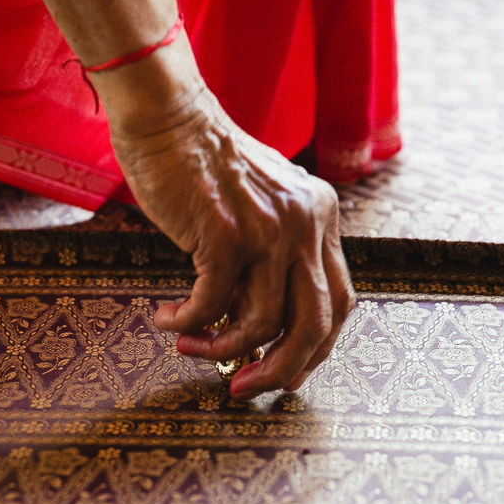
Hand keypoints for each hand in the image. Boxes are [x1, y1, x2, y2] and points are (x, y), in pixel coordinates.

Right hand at [112, 88, 354, 399]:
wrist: (167, 116)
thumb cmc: (202, 163)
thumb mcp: (259, 206)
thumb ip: (270, 255)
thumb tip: (255, 328)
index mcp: (320, 216)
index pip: (338, 302)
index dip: (314, 349)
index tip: (280, 371)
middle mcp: (305, 223)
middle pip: (315, 325)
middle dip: (282, 369)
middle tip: (243, 388)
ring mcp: (269, 229)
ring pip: (264, 324)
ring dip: (224, 350)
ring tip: (190, 346)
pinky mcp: (226, 233)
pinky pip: (212, 304)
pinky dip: (187, 322)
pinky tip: (165, 319)